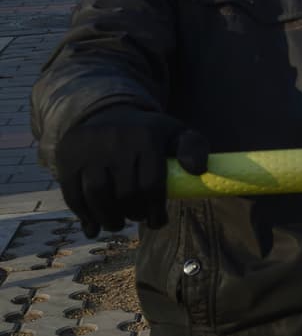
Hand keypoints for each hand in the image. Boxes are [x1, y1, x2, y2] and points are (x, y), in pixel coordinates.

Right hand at [53, 107, 208, 237]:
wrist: (107, 115)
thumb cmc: (148, 133)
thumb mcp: (176, 133)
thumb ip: (194, 147)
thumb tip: (197, 170)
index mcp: (147, 136)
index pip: (152, 184)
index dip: (155, 210)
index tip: (157, 221)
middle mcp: (117, 141)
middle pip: (125, 194)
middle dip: (134, 214)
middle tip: (137, 217)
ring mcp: (89, 149)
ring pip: (97, 196)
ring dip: (108, 219)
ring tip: (117, 223)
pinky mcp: (67, 157)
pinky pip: (73, 195)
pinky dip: (84, 215)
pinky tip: (93, 223)